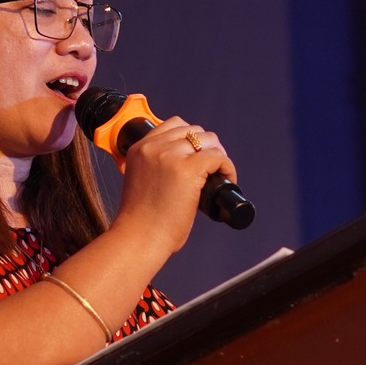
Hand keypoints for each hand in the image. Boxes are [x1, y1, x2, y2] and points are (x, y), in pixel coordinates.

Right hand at [112, 116, 235, 254]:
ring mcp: (171, 157)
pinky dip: (227, 167)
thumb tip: (184, 168)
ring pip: (208, 140)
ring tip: (220, 174)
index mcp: (139, 149)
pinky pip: (218, 157)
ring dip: (218, 154)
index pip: (174, 125)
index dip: (191, 139)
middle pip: (193, 130)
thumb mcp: (140, 182)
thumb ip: (154, 168)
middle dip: (207, 146)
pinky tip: (226, 180)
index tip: (197, 156)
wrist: (138, 239)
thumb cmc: (140, 221)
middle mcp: (153, 147)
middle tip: (212, 168)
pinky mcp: (188, 170)